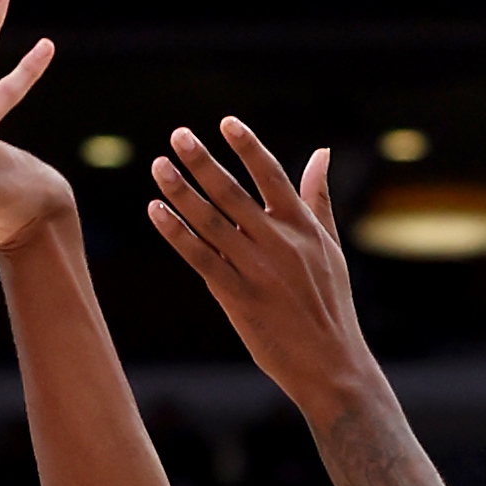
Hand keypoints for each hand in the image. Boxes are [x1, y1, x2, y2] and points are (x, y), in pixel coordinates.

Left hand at [147, 122, 381, 414]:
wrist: (330, 363)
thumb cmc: (329, 304)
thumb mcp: (330, 248)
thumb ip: (318, 199)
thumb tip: (321, 151)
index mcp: (303, 227)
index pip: (272, 175)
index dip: (248, 147)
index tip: (225, 122)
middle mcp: (279, 242)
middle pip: (233, 193)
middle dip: (203, 161)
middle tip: (178, 135)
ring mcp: (257, 270)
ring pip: (211, 222)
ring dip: (181, 192)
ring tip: (158, 166)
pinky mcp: (238, 297)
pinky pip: (201, 258)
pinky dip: (176, 234)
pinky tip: (155, 212)